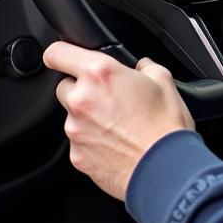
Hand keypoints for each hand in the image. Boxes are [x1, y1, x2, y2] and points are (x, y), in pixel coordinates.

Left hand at [43, 42, 194, 201]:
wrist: (165, 169)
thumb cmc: (165, 127)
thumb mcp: (164, 81)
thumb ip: (146, 67)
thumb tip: (142, 67)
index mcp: (100, 74)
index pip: (58, 53)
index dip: (60, 53)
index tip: (61, 57)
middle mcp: (81, 99)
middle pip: (64, 86)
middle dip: (82, 89)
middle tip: (108, 98)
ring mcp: (76, 130)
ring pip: (72, 116)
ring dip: (88, 117)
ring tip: (118, 125)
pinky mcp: (77, 155)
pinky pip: (79, 142)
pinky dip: (92, 141)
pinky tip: (115, 143)